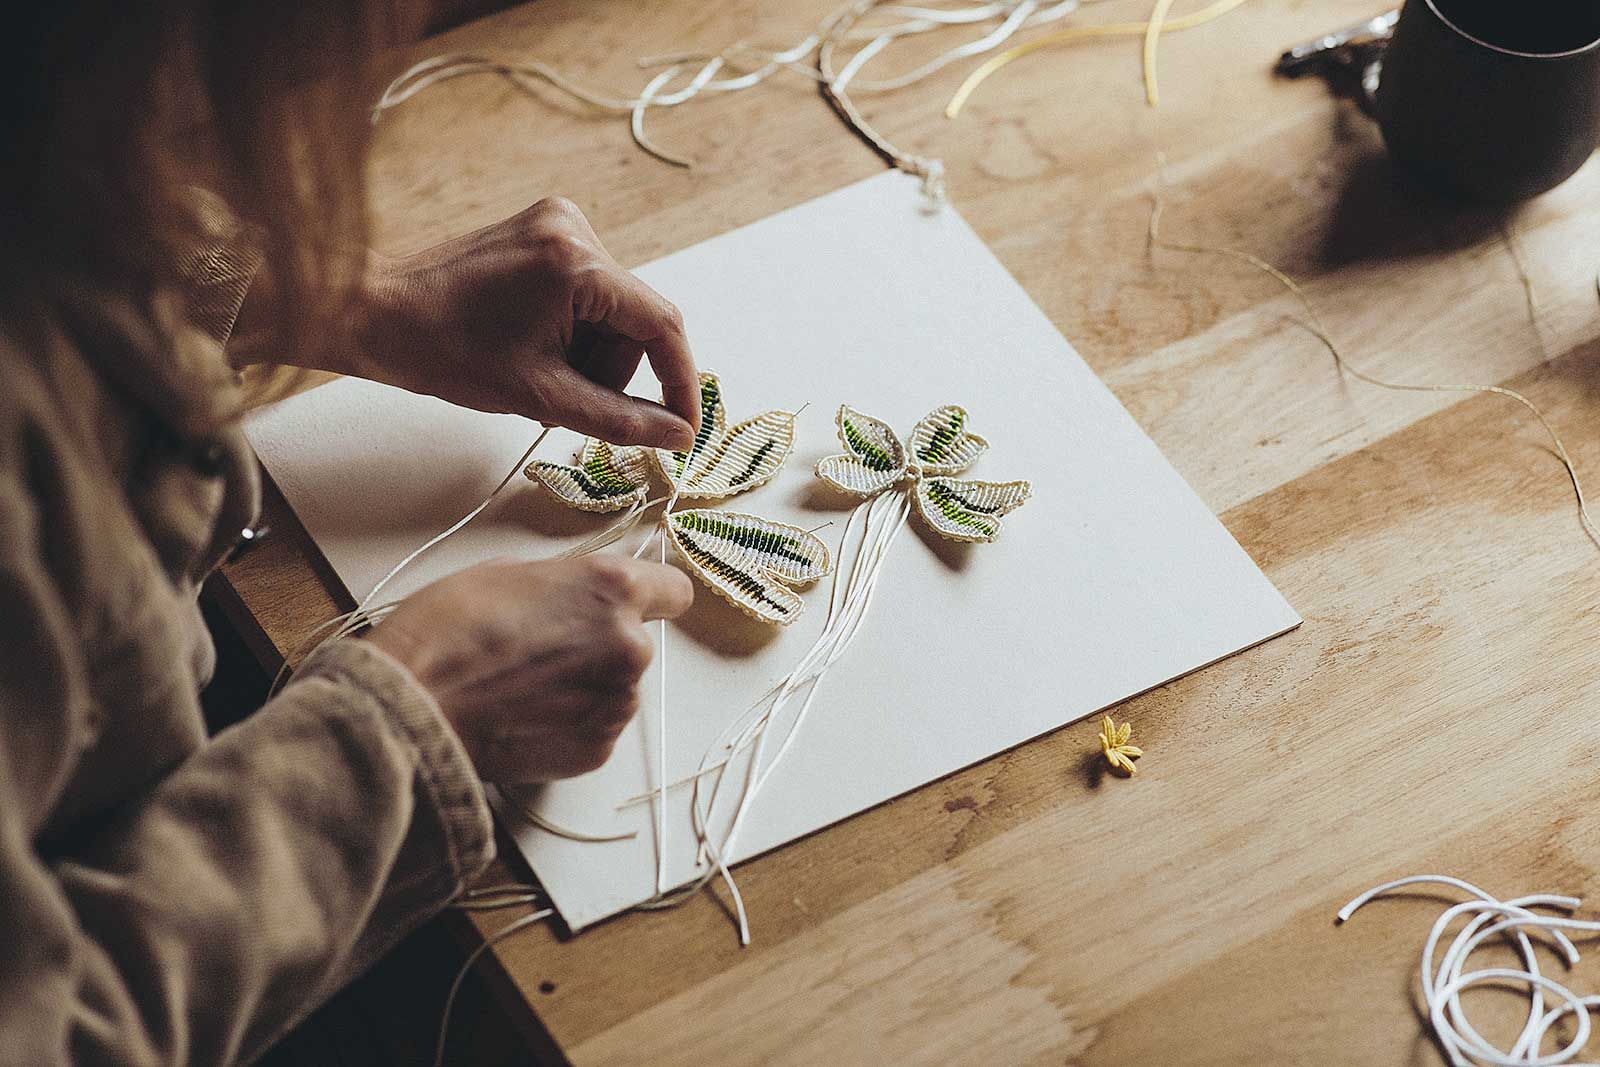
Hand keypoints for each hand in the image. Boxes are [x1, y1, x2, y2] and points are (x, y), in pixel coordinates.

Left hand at [349, 197, 699, 449]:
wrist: (373, 312)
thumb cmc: (442, 351)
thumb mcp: (540, 396)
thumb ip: (618, 419)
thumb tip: (677, 437)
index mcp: (577, 264)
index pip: (662, 326)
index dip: (679, 383)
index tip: (683, 429)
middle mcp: (576, 229)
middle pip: (635, 321)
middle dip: (613, 370)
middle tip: (567, 400)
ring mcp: (559, 223)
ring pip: (613, 311)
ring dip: (591, 353)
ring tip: (538, 371)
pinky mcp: (543, 230)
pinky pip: (587, 292)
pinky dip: (573, 329)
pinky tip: (533, 344)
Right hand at [366, 555, 693, 781]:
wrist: (412, 707)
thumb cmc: (445, 632)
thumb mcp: (507, 573)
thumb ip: (566, 584)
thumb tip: (580, 596)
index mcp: (611, 589)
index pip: (674, 590)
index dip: (652, 597)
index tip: (636, 605)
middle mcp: (629, 646)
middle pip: (635, 643)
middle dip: (600, 647)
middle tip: (542, 652)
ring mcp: (617, 703)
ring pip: (615, 690)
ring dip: (584, 689)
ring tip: (523, 688)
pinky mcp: (597, 750)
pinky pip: (595, 730)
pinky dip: (569, 726)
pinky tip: (523, 718)